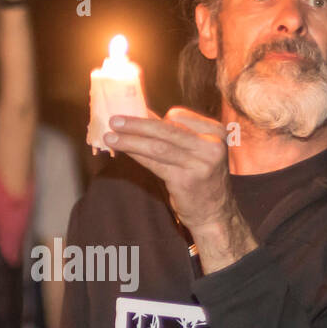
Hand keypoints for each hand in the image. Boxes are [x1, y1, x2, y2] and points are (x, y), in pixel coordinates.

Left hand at [105, 107, 234, 235]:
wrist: (215, 214)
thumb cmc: (201, 178)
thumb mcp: (196, 151)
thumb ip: (174, 132)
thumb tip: (143, 113)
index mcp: (216, 131)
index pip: (178, 115)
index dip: (153, 117)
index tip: (131, 116)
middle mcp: (212, 145)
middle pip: (167, 129)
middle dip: (136, 124)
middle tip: (114, 120)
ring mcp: (200, 163)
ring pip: (158, 146)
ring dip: (131, 140)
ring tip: (110, 137)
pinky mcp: (186, 180)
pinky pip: (155, 164)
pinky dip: (136, 155)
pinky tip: (123, 151)